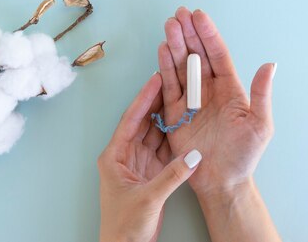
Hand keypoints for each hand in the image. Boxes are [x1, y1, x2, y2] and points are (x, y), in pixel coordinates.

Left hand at [98, 73, 202, 241]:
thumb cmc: (124, 226)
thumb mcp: (148, 198)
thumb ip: (171, 176)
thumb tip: (193, 155)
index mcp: (114, 156)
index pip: (131, 120)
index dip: (144, 99)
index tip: (156, 80)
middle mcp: (125, 156)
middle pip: (142, 123)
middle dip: (156, 103)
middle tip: (172, 83)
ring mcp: (138, 165)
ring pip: (153, 134)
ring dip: (165, 118)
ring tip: (180, 98)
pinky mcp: (151, 175)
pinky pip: (162, 150)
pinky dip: (173, 138)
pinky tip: (183, 126)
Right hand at [157, 7, 275, 198]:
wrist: (222, 181)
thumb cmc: (244, 155)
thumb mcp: (260, 125)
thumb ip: (261, 94)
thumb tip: (269, 65)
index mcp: (230, 89)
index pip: (218, 55)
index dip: (209, 35)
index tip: (199, 17)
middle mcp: (209, 89)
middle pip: (197, 55)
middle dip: (189, 33)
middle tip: (179, 13)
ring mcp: (191, 100)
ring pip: (181, 66)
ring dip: (175, 45)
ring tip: (169, 25)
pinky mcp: (175, 112)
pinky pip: (169, 86)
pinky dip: (164, 67)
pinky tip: (162, 49)